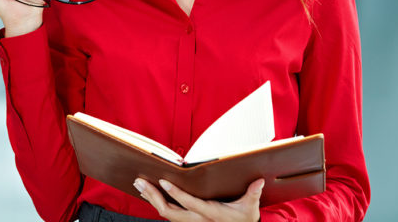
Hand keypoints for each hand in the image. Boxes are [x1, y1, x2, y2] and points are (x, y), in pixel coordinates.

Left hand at [134, 177, 263, 221]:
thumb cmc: (243, 219)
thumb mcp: (249, 209)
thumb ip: (252, 194)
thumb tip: (258, 181)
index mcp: (210, 214)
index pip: (189, 204)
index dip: (176, 193)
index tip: (163, 181)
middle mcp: (197, 220)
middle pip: (169, 211)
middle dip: (153, 196)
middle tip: (140, 181)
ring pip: (165, 213)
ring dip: (151, 198)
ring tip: (139, 184)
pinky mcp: (186, 221)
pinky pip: (167, 213)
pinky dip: (156, 202)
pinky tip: (148, 192)